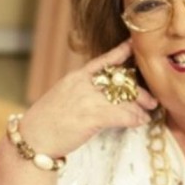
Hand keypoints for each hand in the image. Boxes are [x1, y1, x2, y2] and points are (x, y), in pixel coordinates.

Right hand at [20, 40, 157, 155]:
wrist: (33, 139)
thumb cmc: (46, 122)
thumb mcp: (62, 97)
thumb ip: (80, 90)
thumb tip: (99, 94)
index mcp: (76, 77)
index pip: (102, 61)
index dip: (120, 52)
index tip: (133, 45)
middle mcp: (83, 84)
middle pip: (119, 81)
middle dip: (138, 91)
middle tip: (151, 100)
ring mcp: (88, 99)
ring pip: (124, 98)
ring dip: (140, 107)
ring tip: (148, 113)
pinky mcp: (92, 117)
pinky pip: (122, 114)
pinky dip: (134, 118)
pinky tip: (140, 122)